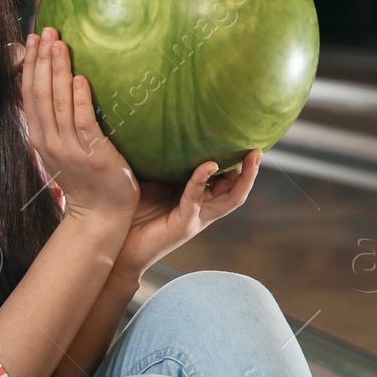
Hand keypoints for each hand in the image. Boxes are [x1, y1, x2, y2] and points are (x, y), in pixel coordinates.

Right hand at [20, 26, 138, 220]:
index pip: (29, 94)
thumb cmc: (88, 181)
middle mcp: (48, 141)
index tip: (33, 38)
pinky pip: (83, 122)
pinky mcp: (92, 154)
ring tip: (60, 44)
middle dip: (41, 59)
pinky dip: (78, 100)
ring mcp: (68, 148)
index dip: (30, 64)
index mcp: (39, 138)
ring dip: (57, 70)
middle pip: (39, 93)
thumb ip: (59, 124)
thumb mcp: (63, 151)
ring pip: (57, 102)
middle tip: (46, 30)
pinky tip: (79, 79)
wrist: (100, 215)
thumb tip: (61, 90)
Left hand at [111, 149, 261, 281]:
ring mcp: (196, 218)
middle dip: (250, 171)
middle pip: (236, 190)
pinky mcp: (184, 225)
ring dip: (242, 177)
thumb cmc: (133, 211)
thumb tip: (164, 132)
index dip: (238, 163)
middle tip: (258, 150)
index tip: (244, 141)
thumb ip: (165, 163)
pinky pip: (196, 199)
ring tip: (251, 158)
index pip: (226, 180)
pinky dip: (202, 180)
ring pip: (230, 198)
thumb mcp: (153, 181)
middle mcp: (202, 209)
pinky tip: (208, 165)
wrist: (119, 244)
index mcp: (197, 198)